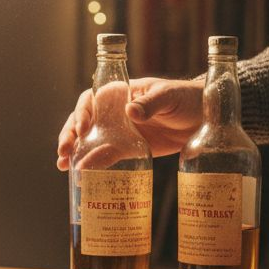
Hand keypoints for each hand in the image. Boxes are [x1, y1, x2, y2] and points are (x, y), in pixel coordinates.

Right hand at [56, 77, 202, 170]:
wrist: (205, 119)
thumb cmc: (187, 98)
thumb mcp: (170, 97)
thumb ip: (151, 103)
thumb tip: (131, 112)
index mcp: (121, 93)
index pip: (92, 100)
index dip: (82, 113)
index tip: (82, 130)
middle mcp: (114, 112)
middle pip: (83, 121)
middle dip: (69, 135)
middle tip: (64, 152)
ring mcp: (120, 131)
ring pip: (89, 140)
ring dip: (74, 152)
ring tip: (63, 166)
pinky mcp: (128, 149)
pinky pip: (104, 156)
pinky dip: (90, 164)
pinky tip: (79, 175)